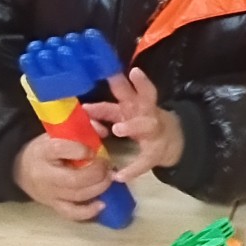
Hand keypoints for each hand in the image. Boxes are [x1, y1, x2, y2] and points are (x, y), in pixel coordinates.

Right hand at [13, 132, 112, 222]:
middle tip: (108, 165)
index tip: (94, 149)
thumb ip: (80, 129)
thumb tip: (104, 131)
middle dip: (97, 173)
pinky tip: (102, 204)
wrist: (21, 169)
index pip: (60, 149)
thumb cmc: (45, 149)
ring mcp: (49, 193)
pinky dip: (89, 211)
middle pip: (73, 179)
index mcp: (44, 151)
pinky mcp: (53, 205)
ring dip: (99, 188)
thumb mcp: (56, 134)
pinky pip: (72, 213)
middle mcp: (45, 175)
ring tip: (109, 177)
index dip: (81, 150)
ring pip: (77, 195)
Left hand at [84, 67, 183, 181]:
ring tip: (118, 129)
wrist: (169, 141)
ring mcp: (152, 131)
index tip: (129, 69)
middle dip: (140, 89)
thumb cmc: (138, 120)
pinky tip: (119, 176)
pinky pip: (142, 162)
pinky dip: (131, 169)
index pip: (131, 86)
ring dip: (132, 125)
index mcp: (136, 102)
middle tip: (126, 81)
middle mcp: (146, 112)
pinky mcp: (153, 153)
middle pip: (147, 96)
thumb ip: (105, 107)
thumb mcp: (125, 109)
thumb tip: (76, 99)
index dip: (133, 78)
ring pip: (145, 125)